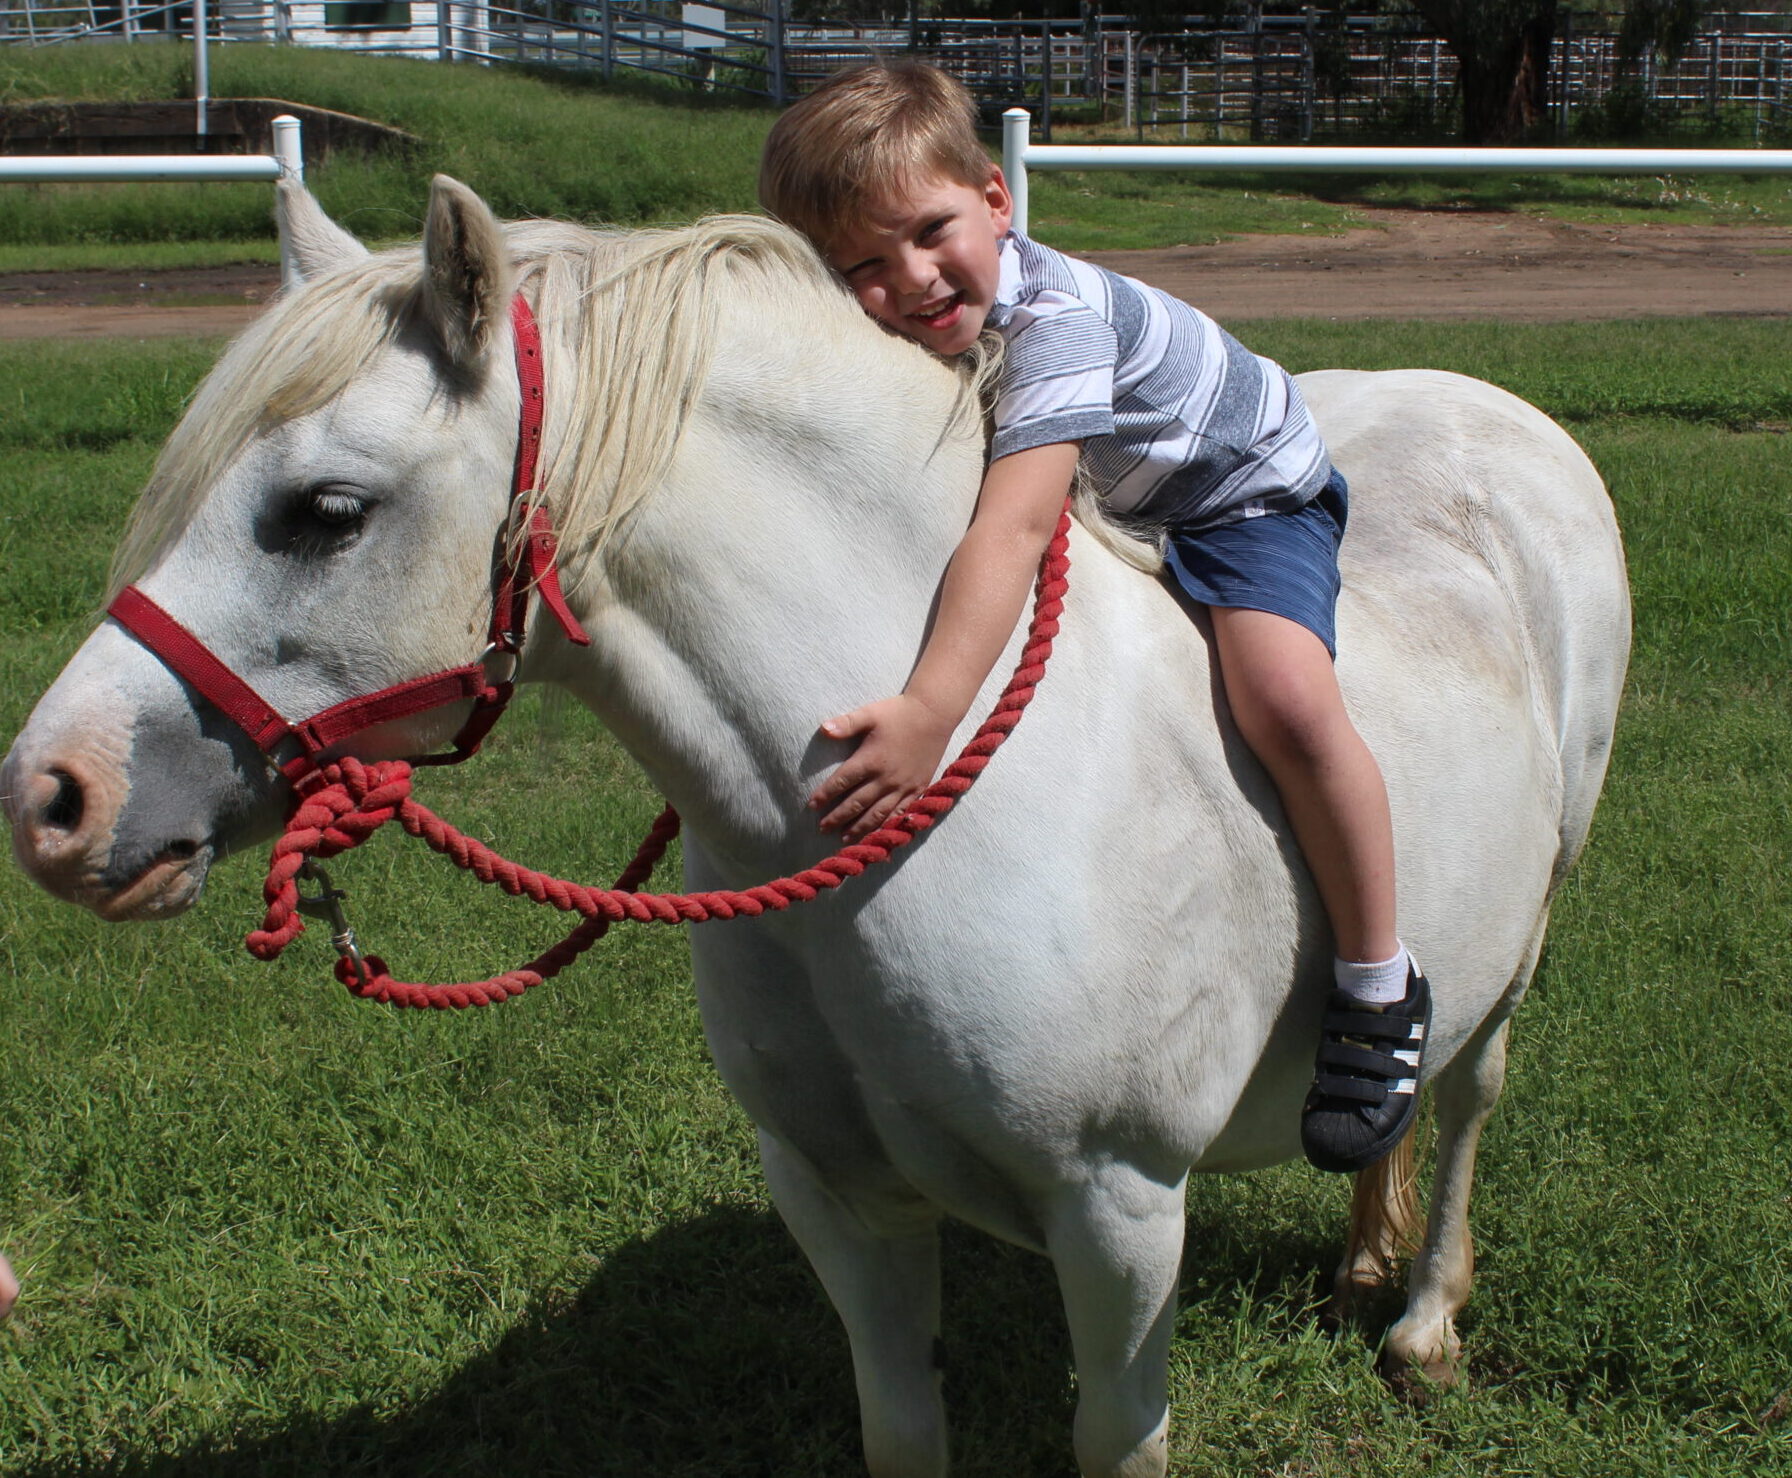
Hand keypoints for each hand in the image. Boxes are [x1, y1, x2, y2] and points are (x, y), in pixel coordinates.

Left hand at [808, 694, 956, 841]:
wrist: (934, 715)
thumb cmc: (899, 713)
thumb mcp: (870, 714)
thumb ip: (846, 723)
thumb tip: (823, 729)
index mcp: (871, 760)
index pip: (842, 782)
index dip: (825, 795)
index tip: (812, 805)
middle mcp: (885, 778)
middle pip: (856, 803)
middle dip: (837, 817)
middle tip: (823, 828)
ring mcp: (903, 786)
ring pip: (877, 814)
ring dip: (859, 828)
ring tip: (845, 839)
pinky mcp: (918, 789)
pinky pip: (900, 813)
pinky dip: (887, 825)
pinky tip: (877, 833)